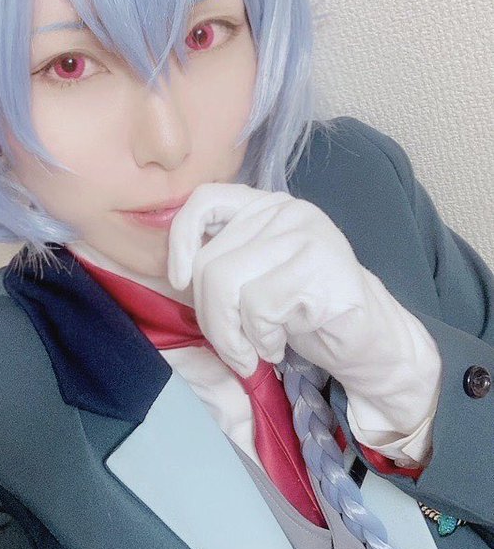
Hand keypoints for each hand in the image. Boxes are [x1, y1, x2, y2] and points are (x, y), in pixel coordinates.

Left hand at [166, 183, 424, 396]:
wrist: (371, 344)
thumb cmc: (306, 315)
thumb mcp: (255, 279)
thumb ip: (223, 263)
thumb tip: (177, 274)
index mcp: (266, 207)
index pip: (206, 199)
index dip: (180, 240)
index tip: (181, 282)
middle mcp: (287, 211)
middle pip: (210, 261)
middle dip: (211, 318)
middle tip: (234, 347)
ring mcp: (308, 235)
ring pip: (227, 284)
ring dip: (232, 335)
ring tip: (256, 349)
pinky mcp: (322, 268)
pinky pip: (259, 306)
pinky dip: (261, 339)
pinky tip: (280, 344)